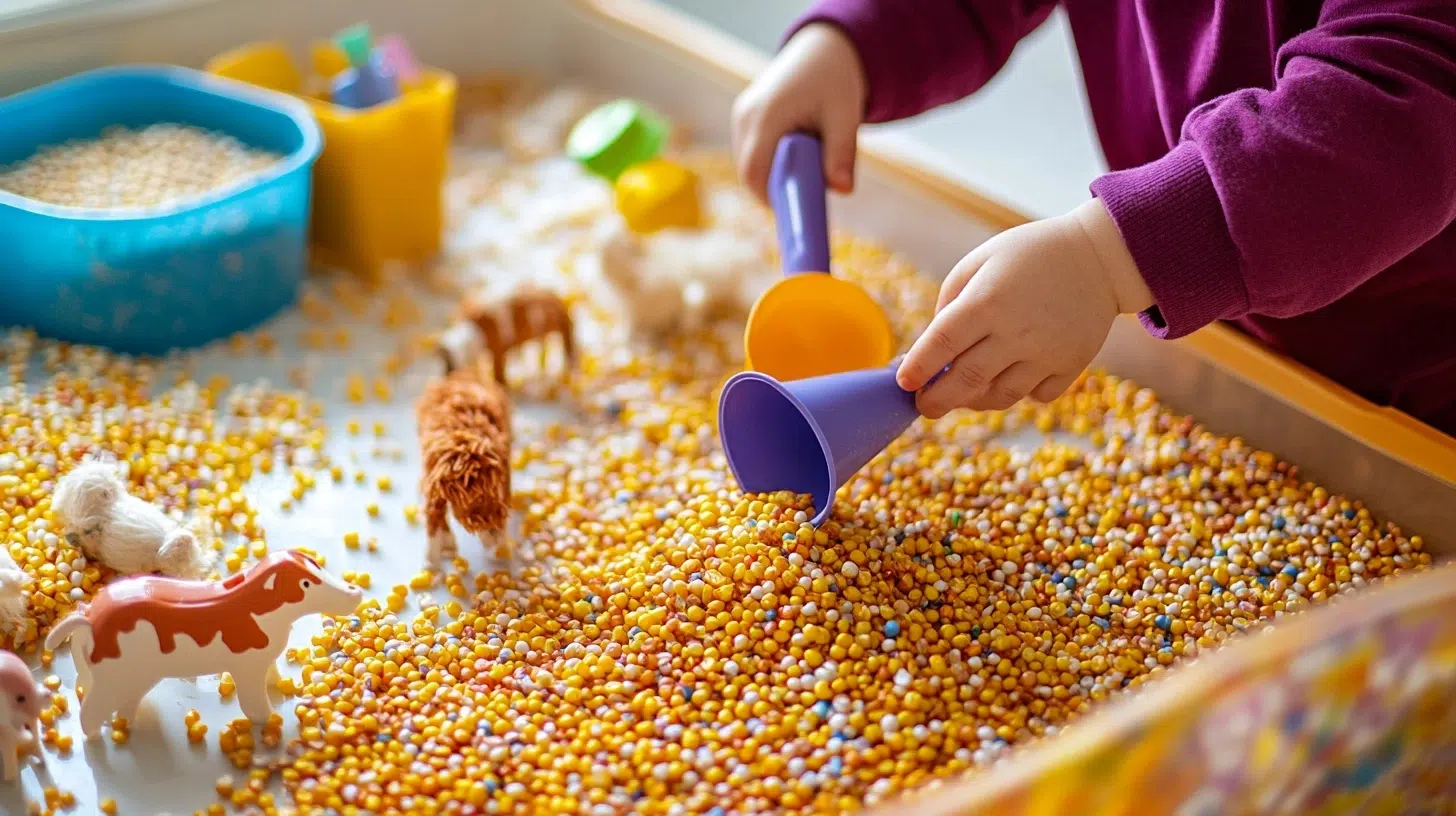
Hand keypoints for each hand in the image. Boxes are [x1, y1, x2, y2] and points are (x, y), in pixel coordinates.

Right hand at [731, 23, 866, 200]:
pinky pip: (752, 152)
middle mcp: (746, 116)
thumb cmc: (836, 79)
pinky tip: (797, 153)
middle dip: (776, 188)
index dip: (770, 198)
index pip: (754, 172)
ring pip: (750, 164)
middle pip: (749, 172)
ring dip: (774, 174)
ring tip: (807, 163)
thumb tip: (843, 191)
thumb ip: (842, 153)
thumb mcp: (845, 116)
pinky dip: (772, 161)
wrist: (823, 48)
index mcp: (767, 116)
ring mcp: (741, 116)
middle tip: (808, 192)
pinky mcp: (745, 118)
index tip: (796, 210)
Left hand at [896, 198, 1152, 417]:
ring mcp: (1046, 353)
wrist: (1098, 256)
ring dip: (974, 401)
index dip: (917, 368)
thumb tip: (931, 349)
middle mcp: (1016, 331)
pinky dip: (1019, 392)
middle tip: (924, 406)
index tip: (904, 382)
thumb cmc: (1028, 256)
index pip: (940, 345)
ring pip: (999, 397)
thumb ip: (951, 302)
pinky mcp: (1071, 365)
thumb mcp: (981, 261)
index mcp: (986, 300)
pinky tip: (1012, 374)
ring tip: (962, 394)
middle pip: (966, 381)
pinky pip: (1036, 395)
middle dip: (937, 400)